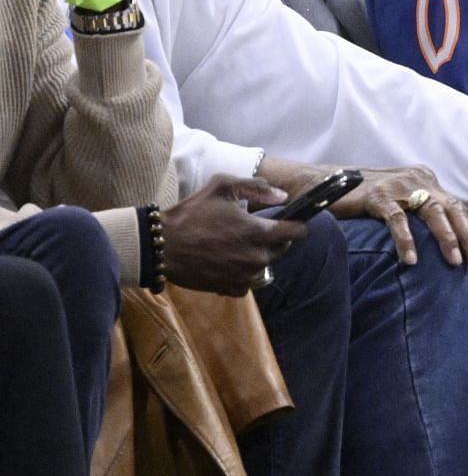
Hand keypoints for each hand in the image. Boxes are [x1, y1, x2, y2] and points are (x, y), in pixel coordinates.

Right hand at [158, 175, 306, 296]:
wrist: (161, 246)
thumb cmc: (191, 213)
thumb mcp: (222, 186)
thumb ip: (256, 187)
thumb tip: (283, 196)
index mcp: (259, 232)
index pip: (296, 232)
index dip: (297, 225)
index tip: (292, 221)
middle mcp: (257, 257)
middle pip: (282, 249)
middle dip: (275, 239)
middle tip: (254, 230)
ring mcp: (246, 276)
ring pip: (266, 266)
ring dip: (258, 256)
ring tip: (238, 245)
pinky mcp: (232, 288)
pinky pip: (249, 282)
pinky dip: (243, 274)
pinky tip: (229, 262)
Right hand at [324, 164, 467, 266]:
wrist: (325, 182)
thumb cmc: (364, 197)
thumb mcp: (399, 198)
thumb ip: (419, 209)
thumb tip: (442, 238)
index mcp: (424, 179)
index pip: (454, 205)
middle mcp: (416, 178)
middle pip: (450, 207)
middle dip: (465, 235)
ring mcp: (396, 186)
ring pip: (431, 211)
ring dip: (445, 238)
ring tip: (453, 262)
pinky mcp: (377, 195)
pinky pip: (398, 219)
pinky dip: (407, 240)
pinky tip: (411, 259)